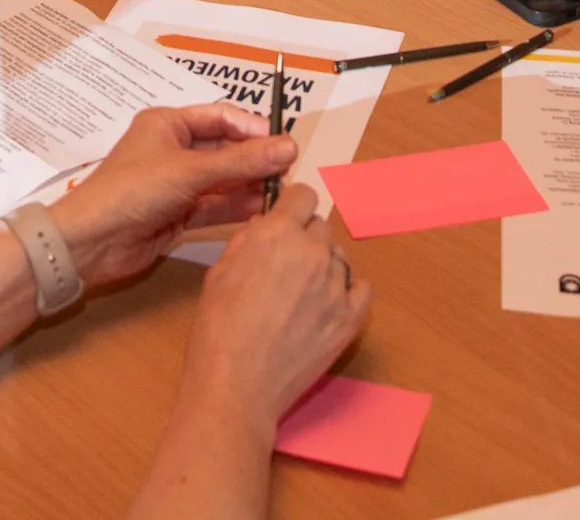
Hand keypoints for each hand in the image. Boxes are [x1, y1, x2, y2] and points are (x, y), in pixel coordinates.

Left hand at [49, 104, 295, 285]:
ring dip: (250, 184)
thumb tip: (289, 148)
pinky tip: (262, 209)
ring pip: (223, 179)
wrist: (91, 242)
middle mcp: (173, 149)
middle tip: (289, 171)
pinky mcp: (177, 214)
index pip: (221, 117)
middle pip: (225, 149)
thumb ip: (241, 162)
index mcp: (168, 123)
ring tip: (282, 192)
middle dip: (255, 159)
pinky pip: (214, 205)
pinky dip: (236, 206)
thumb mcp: (190, 171)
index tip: (283, 144)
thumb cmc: (133, 190)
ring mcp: (176, 183)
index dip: (253, 129)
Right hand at [178, 186, 370, 435]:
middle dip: (304, 241)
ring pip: (339, 258)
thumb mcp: (219, 272)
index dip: (293, 207)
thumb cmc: (218, 329)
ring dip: (323, 267)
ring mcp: (336, 285)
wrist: (236, 385)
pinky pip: (362, 287)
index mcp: (278, 233)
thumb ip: (247, 241)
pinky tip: (327, 305)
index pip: (303, 195)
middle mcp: (312, 252)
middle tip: (285, 269)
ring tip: (300, 297)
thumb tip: (265, 227)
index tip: (287, 221)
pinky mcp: (350, 318)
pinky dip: (348, 291)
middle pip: (320, 228)